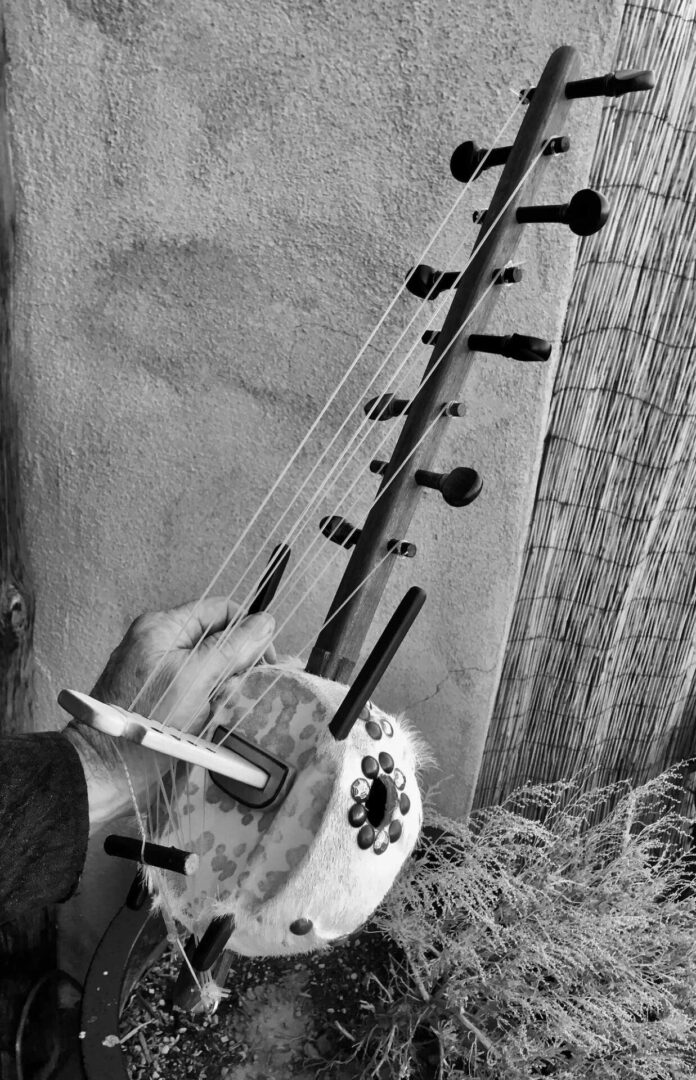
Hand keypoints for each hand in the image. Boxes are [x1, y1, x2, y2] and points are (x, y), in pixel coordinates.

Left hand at [64, 599, 275, 831]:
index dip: (249, 631)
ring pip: (211, 671)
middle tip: (232, 696)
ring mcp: (157, 672)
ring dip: (222, 693)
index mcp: (163, 627)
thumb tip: (266, 621)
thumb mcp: (195, 680)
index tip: (265, 661)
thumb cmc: (145, 724)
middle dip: (234, 669)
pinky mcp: (159, 699)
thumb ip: (231, 648)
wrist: (104, 772)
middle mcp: (159, 643)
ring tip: (212, 716)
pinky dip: (208, 708)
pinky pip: (197, 693)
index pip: (221, 611)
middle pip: (218, 641)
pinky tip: (203, 727)